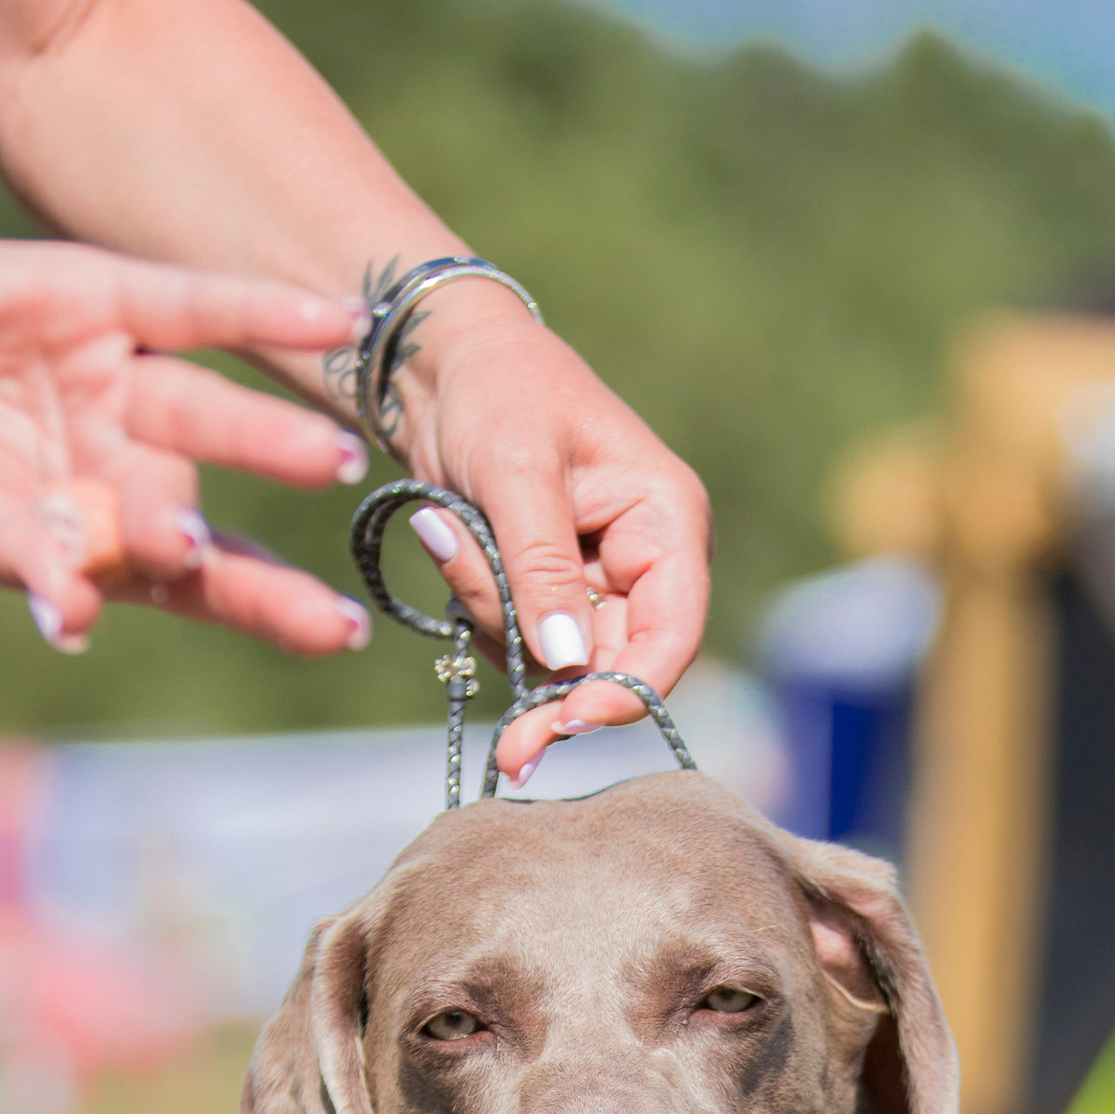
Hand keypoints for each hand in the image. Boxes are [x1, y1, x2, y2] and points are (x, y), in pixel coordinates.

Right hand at [0, 239, 374, 655]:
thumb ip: (10, 554)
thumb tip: (69, 615)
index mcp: (93, 537)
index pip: (195, 584)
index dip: (264, 607)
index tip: (330, 635)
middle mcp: (123, 465)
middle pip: (205, 515)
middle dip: (260, 566)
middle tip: (317, 612)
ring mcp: (117, 384)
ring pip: (205, 415)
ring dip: (268, 440)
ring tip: (329, 461)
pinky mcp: (102, 299)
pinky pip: (194, 305)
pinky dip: (260, 308)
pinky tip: (338, 319)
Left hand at [387, 297, 712, 779]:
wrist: (441, 364)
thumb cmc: (495, 388)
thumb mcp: (515, 470)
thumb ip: (541, 567)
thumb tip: (567, 661)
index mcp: (666, 519)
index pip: (672, 636)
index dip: (627, 692)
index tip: (567, 724)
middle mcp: (646, 562)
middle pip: (615, 668)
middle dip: (546, 683)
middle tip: (509, 749)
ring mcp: (599, 582)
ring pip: (557, 662)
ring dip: (494, 620)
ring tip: (448, 532)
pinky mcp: (553, 593)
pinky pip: (522, 643)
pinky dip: (481, 612)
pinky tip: (453, 546)